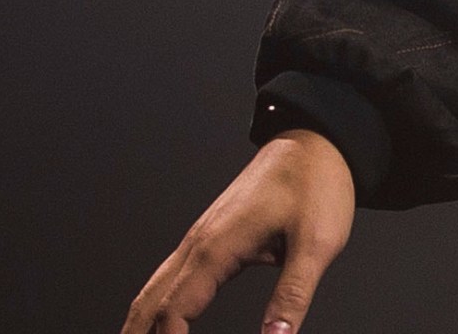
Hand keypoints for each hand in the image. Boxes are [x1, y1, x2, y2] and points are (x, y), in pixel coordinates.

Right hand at [123, 129, 355, 333]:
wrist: (314, 142)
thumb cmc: (316, 185)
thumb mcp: (317, 244)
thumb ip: (293, 295)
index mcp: (216, 248)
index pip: (173, 311)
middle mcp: (197, 244)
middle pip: (148, 304)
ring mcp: (200, 239)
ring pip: (153, 291)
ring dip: (139, 325)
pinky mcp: (210, 238)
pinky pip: (169, 279)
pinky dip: (156, 307)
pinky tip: (158, 325)